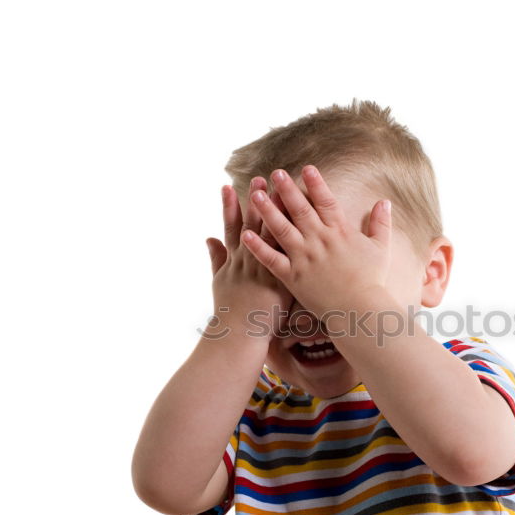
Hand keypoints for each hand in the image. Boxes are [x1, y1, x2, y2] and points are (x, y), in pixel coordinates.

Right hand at [205, 176, 292, 336]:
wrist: (238, 336)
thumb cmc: (229, 312)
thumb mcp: (218, 281)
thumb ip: (215, 257)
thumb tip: (208, 239)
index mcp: (234, 260)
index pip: (232, 227)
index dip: (230, 207)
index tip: (229, 186)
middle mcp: (249, 260)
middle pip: (254, 226)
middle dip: (257, 201)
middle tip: (261, 178)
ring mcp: (266, 269)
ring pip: (274, 236)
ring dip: (279, 214)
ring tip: (282, 194)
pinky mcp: (282, 281)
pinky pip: (292, 256)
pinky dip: (299, 240)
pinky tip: (307, 225)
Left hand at [240, 165, 391, 315]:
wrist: (359, 311)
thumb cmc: (372, 282)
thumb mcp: (382, 249)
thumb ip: (381, 224)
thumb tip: (385, 202)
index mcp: (340, 232)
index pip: (326, 201)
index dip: (316, 183)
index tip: (307, 168)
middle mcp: (320, 241)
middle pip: (300, 209)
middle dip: (287, 189)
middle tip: (275, 173)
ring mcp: (304, 258)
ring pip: (282, 229)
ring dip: (267, 210)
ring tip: (255, 194)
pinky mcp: (292, 277)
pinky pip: (271, 259)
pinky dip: (258, 247)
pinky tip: (246, 234)